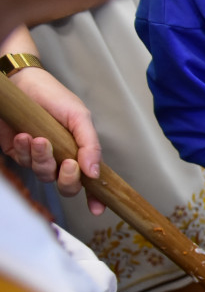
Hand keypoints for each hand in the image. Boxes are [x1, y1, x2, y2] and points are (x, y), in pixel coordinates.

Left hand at [0, 66, 104, 213]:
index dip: (96, 197)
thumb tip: (94, 173)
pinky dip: (26, 150)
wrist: (21, 83)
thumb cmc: (54, 96)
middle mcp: (62, 158)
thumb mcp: (79, 117)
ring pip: (45, 175)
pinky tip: (24, 135)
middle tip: (67, 162)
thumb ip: (90, 145)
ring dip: (43, 159)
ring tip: (39, 139)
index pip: (91, 180)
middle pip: (68, 186)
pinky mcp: (20, 154)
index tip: (97, 209)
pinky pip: (25, 164)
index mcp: (81, 151)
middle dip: (67, 178)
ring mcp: (40, 158)